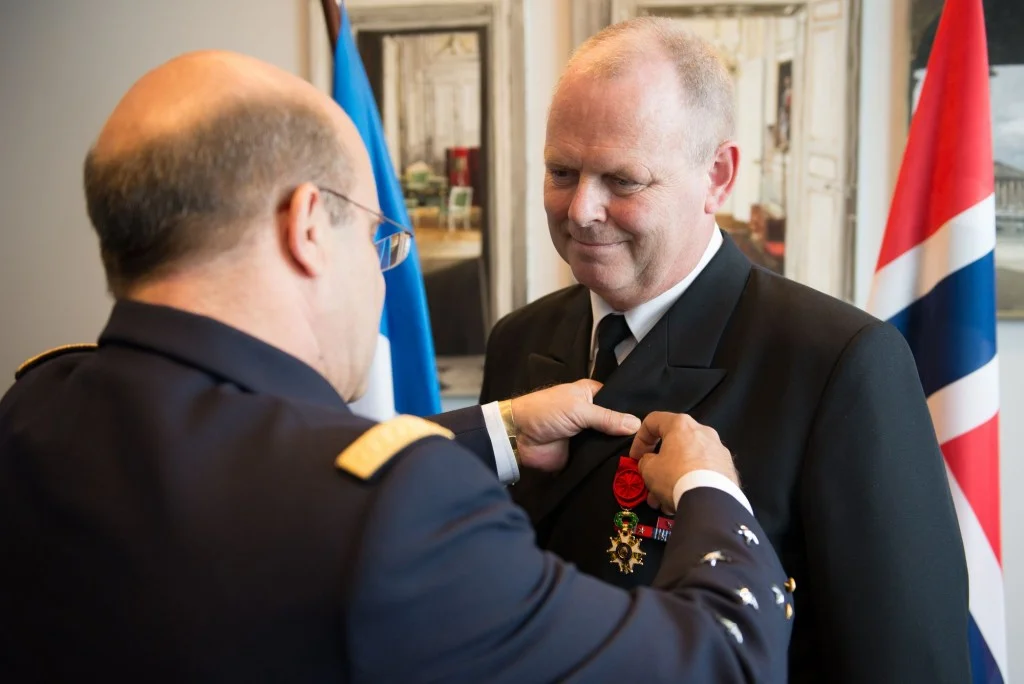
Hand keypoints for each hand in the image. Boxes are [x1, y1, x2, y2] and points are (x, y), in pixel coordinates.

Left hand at [510, 379, 640, 471]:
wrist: (519, 437)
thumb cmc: (545, 411)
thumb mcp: (579, 409)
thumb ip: (608, 418)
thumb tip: (638, 424)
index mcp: (592, 395)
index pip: (619, 401)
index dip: (632, 410)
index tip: (653, 420)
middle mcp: (592, 414)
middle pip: (617, 424)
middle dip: (629, 433)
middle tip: (652, 442)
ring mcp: (588, 436)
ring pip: (610, 443)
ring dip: (620, 449)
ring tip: (645, 455)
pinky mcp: (582, 455)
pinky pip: (599, 459)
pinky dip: (608, 462)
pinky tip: (629, 466)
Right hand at [628, 412, 737, 513]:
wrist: (711, 502)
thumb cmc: (676, 477)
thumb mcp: (648, 469)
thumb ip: (646, 461)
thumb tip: (651, 462)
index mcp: (681, 425)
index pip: (653, 421)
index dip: (639, 440)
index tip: (636, 458)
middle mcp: (703, 432)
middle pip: (674, 445)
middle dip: (659, 466)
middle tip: (650, 482)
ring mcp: (718, 450)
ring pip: (688, 461)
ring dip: (673, 478)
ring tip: (664, 500)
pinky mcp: (728, 469)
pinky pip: (703, 472)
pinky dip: (691, 482)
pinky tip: (682, 500)